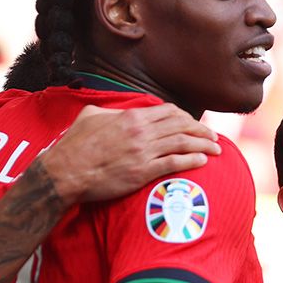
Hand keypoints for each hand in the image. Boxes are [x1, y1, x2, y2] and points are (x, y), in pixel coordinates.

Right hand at [38, 104, 220, 203]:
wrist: (65, 172)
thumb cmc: (74, 145)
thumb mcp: (90, 117)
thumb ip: (108, 111)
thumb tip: (113, 110)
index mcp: (131, 117)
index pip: (168, 112)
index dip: (186, 117)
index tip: (194, 124)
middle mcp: (141, 132)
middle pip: (181, 126)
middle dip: (201, 131)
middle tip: (213, 136)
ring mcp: (143, 152)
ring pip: (183, 143)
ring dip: (204, 145)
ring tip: (218, 149)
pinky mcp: (142, 172)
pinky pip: (174, 163)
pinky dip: (192, 160)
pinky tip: (204, 161)